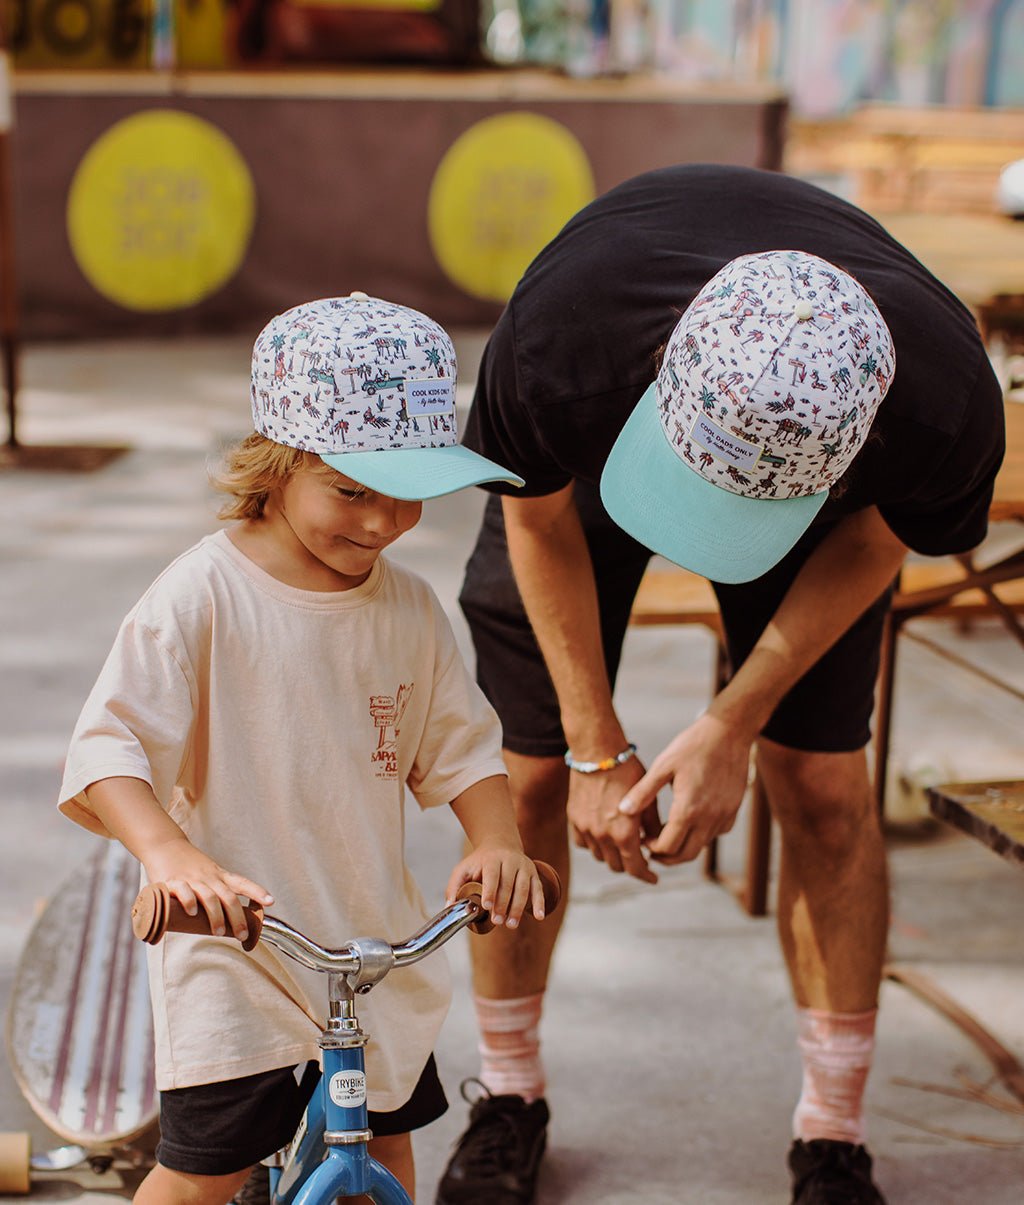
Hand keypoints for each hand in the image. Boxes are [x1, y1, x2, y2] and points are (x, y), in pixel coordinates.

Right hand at [142, 835, 273, 941]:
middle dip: (238, 918)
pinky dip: (189, 901)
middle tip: (242, 934)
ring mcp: (192, 879)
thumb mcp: (208, 874)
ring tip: (219, 932)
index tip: (270, 902)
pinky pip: (184, 891)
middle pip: (229, 897)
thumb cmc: (189, 865)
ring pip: (209, 897)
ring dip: (216, 916)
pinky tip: (193, 912)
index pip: (242, 883)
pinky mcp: (173, 881)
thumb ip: (216, 894)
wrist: (165, 845)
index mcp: (220, 876)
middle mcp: (209, 878)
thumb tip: (226, 923)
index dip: (257, 892)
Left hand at [445, 848, 546, 928]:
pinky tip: (539, 917)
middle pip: (508, 884)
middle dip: (503, 904)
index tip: (487, 906)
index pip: (492, 874)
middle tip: (497, 921)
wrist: (501, 844)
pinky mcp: (534, 874)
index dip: (490, 891)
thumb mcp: (464, 868)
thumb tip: (449, 907)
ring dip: (518, 908)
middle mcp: (510, 860)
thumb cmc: (480, 862)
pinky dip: (539, 903)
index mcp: (492, 859)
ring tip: (511, 925)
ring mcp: (524, 866)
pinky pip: (538, 889)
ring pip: (523, 888)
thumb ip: (454, 886)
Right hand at [567, 757, 660, 883]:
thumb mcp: (649, 800)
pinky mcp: (573, 819)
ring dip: (612, 855)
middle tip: (640, 856)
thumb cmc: (628, 771)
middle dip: (631, 864)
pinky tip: (603, 834)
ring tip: (623, 842)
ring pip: (600, 856)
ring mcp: (586, 828)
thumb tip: (657, 845)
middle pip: (617, 866)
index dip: (646, 876)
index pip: (635, 869)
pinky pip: (583, 843)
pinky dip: (594, 844)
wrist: (597, 751)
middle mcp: (603, 835)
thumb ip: (653, 827)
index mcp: (624, 833)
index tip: (653, 877)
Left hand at [618, 713, 751, 863]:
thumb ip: (643, 792)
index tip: (642, 841)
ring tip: (667, 836)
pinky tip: (689, 822)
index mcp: (688, 809)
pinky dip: (700, 836)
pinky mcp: (733, 811)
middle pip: (686, 855)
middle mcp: (709, 818)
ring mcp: (724, 816)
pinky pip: (715, 834)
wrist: (729, 732)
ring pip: (702, 847)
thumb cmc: (692, 745)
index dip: (652, 849)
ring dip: (683, 847)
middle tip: (652, 850)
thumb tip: (622, 811)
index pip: (668, 847)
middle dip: (666, 857)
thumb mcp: (663, 765)